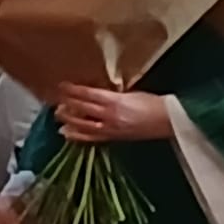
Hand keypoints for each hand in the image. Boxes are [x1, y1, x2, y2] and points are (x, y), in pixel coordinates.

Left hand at [55, 86, 171, 145]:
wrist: (168, 120)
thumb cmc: (153, 103)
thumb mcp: (131, 92)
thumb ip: (113, 93)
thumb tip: (96, 91)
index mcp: (115, 101)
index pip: (87, 94)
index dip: (73, 90)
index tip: (61, 85)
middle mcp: (109, 115)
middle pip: (82, 109)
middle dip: (67, 104)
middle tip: (55, 100)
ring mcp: (111, 128)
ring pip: (83, 125)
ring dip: (69, 120)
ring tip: (58, 115)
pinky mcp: (114, 138)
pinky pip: (92, 138)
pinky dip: (78, 136)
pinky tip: (68, 134)